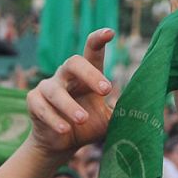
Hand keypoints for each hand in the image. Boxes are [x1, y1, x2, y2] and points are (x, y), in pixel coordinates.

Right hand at [24, 28, 114, 156]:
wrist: (61, 144)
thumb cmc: (87, 126)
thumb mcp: (107, 119)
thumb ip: (121, 111)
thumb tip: (143, 106)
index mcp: (86, 75)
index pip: (91, 51)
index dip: (98, 39)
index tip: (110, 33)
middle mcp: (66, 76)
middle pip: (73, 62)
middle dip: (90, 74)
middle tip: (106, 90)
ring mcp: (48, 87)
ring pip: (56, 90)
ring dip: (69, 105)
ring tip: (82, 119)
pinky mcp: (34, 102)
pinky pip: (41, 107)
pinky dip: (53, 118)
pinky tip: (64, 129)